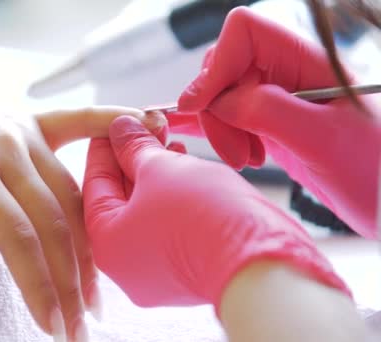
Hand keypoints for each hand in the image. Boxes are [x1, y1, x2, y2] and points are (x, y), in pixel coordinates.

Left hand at [83, 115, 348, 309]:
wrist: (261, 263)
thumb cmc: (201, 215)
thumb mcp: (160, 168)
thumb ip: (134, 147)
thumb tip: (120, 128)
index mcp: (105, 244)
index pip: (94, 185)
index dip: (104, 147)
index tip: (114, 122)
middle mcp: (125, 266)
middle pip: (120, 200)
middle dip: (134, 158)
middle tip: (147, 126)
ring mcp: (157, 274)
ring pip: (146, 213)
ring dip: (156, 174)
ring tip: (170, 142)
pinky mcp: (187, 272)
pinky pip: (169, 228)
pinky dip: (172, 198)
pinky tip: (186, 169)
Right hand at [175, 7, 380, 237]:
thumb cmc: (376, 171)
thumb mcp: (323, 139)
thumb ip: (267, 110)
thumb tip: (217, 101)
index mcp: (309, 59)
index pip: (244, 33)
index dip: (216, 65)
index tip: (201, 106)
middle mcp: (290, 72)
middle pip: (225, 68)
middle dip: (218, 110)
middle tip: (236, 154)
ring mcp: (279, 99)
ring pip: (222, 96)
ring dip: (220, 129)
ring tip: (246, 160)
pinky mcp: (271, 125)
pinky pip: (230, 115)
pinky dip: (211, 127)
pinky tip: (194, 137)